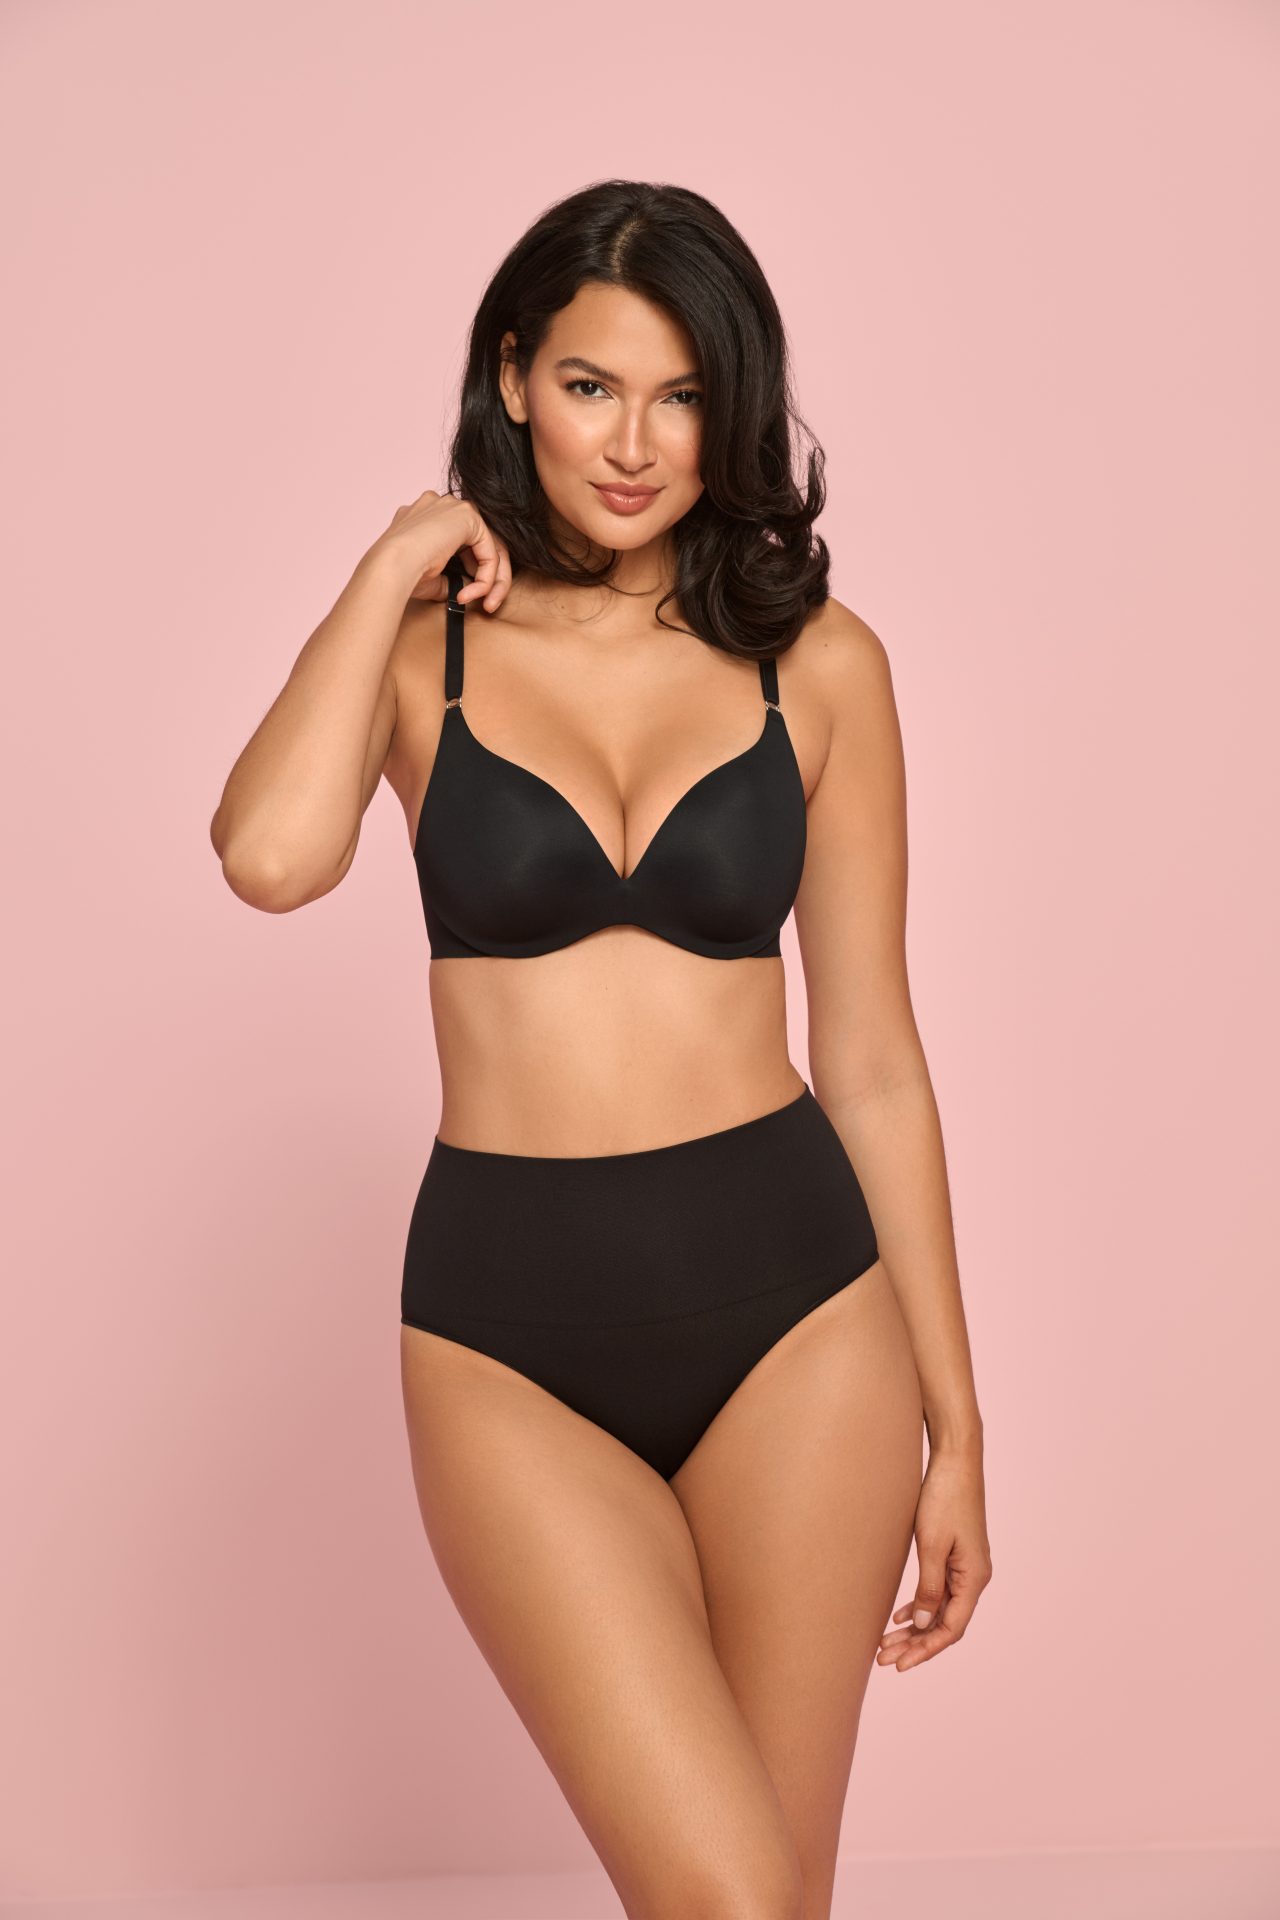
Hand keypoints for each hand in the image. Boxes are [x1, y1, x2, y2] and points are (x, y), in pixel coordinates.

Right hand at [368, 488, 512, 612]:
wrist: (390, 567)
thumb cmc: (400, 573)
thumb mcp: (432, 576)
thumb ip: (452, 576)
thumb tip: (470, 586)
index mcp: (427, 517)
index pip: (461, 544)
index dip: (470, 572)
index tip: (466, 597)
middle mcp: (442, 507)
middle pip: (480, 544)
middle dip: (487, 578)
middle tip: (488, 605)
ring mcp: (454, 508)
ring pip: (489, 547)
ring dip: (491, 580)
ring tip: (485, 603)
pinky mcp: (467, 516)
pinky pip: (490, 550)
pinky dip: (487, 576)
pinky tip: (475, 592)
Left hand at [877, 1447, 991, 1671]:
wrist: (955, 1460)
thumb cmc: (944, 1497)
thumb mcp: (932, 1544)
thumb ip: (929, 1586)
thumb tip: (923, 1623)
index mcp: (974, 1578)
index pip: (951, 1628)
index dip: (926, 1649)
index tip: (901, 1663)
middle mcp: (974, 1576)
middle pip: (945, 1623)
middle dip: (916, 1644)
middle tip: (885, 1660)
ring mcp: (965, 1566)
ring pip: (939, 1609)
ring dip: (916, 1627)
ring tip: (887, 1644)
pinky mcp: (955, 1554)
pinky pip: (938, 1590)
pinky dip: (919, 1605)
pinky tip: (900, 1616)